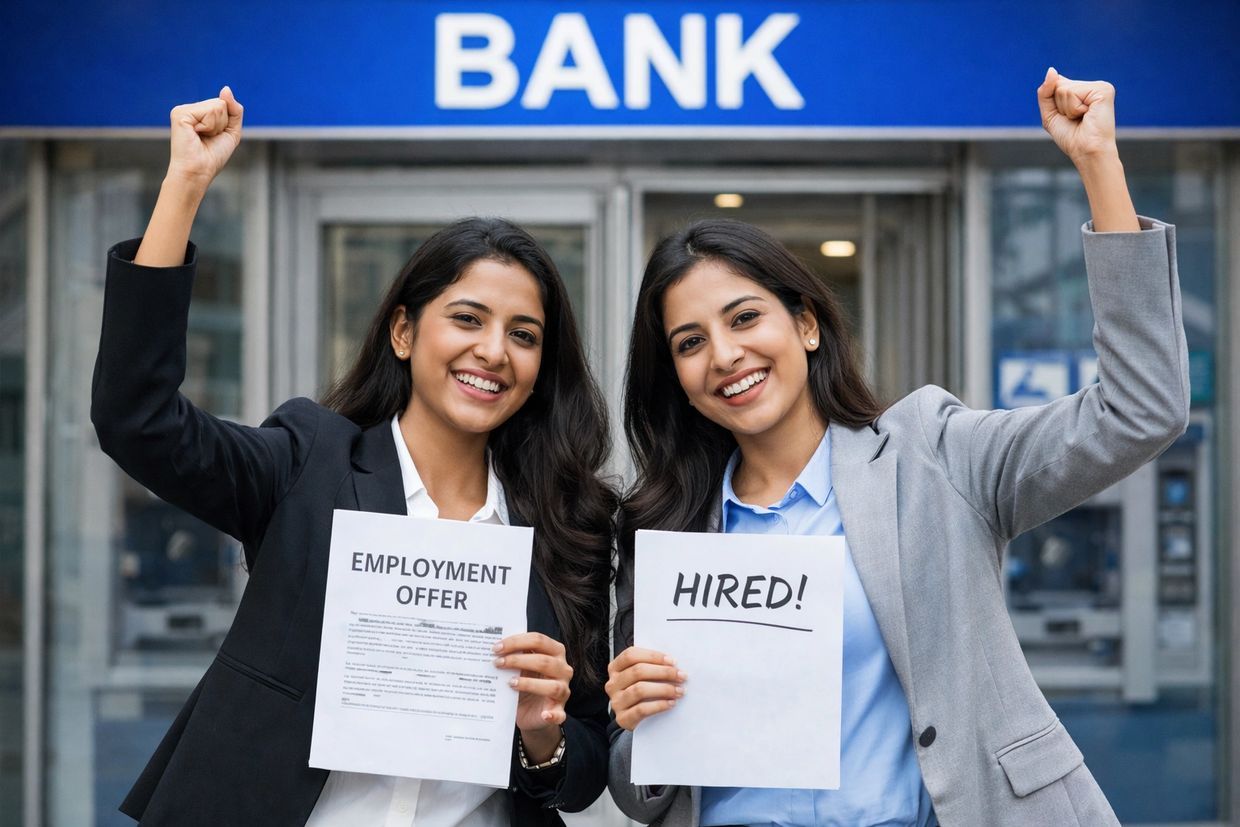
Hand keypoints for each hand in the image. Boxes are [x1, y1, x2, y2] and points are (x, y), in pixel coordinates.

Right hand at [166, 86, 243, 190]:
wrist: (199, 171)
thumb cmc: (212, 157)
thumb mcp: (230, 131)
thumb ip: (234, 109)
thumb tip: (226, 89)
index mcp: (198, 113)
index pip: (223, 105)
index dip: (226, 124)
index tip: (214, 138)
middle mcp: (189, 109)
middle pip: (221, 104)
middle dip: (222, 124)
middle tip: (208, 138)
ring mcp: (183, 110)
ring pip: (217, 106)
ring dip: (217, 126)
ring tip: (203, 137)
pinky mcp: (180, 113)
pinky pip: (210, 111)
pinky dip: (210, 126)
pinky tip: (197, 134)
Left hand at [495, 632, 572, 761]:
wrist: (530, 712)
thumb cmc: (525, 682)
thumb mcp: (521, 667)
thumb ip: (514, 656)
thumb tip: (493, 649)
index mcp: (555, 652)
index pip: (538, 640)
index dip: (516, 642)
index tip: (496, 648)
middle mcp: (563, 669)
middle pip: (544, 661)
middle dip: (518, 660)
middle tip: (497, 663)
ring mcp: (563, 691)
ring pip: (553, 686)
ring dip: (529, 684)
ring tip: (510, 683)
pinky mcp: (559, 711)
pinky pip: (559, 714)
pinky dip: (553, 715)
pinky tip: (545, 715)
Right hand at [605, 647, 684, 731]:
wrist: (635, 719)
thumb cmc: (643, 691)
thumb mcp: (641, 676)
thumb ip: (651, 666)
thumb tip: (673, 663)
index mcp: (615, 668)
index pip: (631, 655)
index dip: (653, 656)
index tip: (672, 661)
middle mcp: (613, 684)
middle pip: (637, 671)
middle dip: (663, 672)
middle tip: (681, 676)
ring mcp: (616, 701)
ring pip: (640, 690)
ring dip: (664, 689)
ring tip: (679, 690)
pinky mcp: (623, 718)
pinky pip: (641, 709)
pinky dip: (659, 705)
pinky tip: (671, 703)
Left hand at [1037, 67, 1116, 165]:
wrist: (1086, 152)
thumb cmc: (1071, 137)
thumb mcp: (1050, 114)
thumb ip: (1045, 91)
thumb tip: (1052, 70)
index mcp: (1083, 90)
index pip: (1056, 85)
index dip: (1054, 104)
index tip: (1068, 118)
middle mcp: (1093, 86)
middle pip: (1058, 85)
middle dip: (1059, 107)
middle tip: (1075, 119)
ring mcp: (1099, 86)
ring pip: (1063, 89)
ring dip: (1066, 109)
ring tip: (1081, 118)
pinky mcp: (1103, 89)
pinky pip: (1072, 92)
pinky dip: (1073, 108)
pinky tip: (1087, 115)